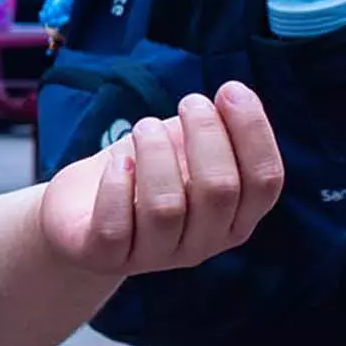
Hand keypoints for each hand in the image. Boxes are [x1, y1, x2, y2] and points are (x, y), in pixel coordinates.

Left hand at [38, 81, 283, 275]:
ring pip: (165, 208)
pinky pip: (116, 226)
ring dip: (156, 154)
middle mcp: (203, 243)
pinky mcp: (106, 256)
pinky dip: (116, 186)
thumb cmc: (142, 172)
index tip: (231, 89)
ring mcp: (156, 256)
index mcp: (235, 217)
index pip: (264, 182)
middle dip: (206, 135)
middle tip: (189, 101)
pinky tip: (118, 161)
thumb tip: (236, 93)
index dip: (253, 133)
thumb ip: (213, 130)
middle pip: (220, 190)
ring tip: (145, 126)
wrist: (80, 213)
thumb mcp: (182, 148)